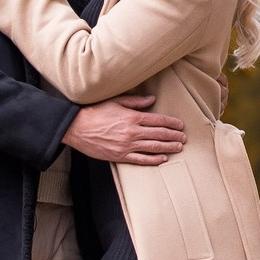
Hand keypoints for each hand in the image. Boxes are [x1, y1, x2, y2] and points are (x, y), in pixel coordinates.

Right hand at [64, 95, 184, 165]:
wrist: (76, 128)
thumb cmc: (94, 112)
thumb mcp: (115, 101)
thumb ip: (135, 101)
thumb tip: (152, 99)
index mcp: (133, 117)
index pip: (158, 120)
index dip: (172, 123)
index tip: (180, 125)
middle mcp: (132, 132)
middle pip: (160, 135)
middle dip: (174, 136)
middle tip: (183, 137)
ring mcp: (127, 146)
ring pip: (154, 148)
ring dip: (169, 148)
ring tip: (179, 147)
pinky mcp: (120, 156)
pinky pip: (141, 160)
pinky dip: (153, 160)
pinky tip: (163, 159)